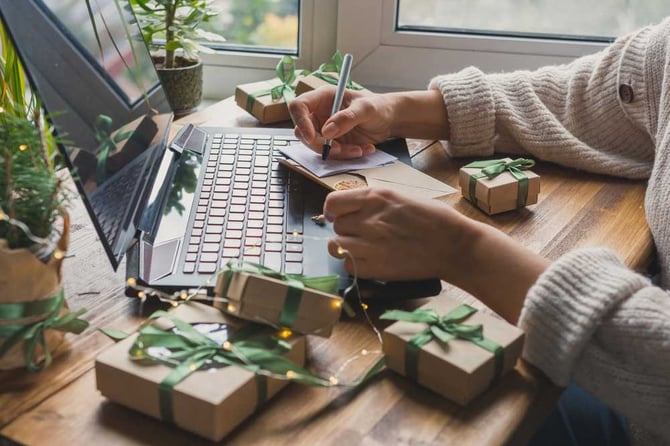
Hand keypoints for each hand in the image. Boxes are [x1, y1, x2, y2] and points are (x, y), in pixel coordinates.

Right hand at [288, 87, 394, 158]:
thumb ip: (346, 118)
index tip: (311, 137)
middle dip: (320, 144)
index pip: (299, 107)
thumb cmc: (378, 106)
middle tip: (339, 148)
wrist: (389, 119)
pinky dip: (345, 155)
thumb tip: (326, 131)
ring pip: (317, 146)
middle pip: (303, 132)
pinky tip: (362, 149)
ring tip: (359, 149)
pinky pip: (331, 154)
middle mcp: (320, 113)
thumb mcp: (366, 109)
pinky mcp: (332, 143)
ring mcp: (324, 129)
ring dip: (337, 152)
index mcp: (323, 97)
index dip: (300, 121)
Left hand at [323, 187, 548, 322]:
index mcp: (375, 197)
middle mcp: (368, 218)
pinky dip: (355, 264)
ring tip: (365, 248)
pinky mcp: (375, 267)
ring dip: (347, 247)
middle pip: (336, 225)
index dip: (335, 211)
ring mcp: (370, 244)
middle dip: (347, 229)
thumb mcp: (401, 197)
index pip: (332, 203)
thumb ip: (374, 202)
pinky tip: (371, 260)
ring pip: (337, 245)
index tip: (342, 216)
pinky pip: (348, 265)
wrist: (454, 245)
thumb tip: (352, 208)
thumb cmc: (433, 219)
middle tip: (364, 234)